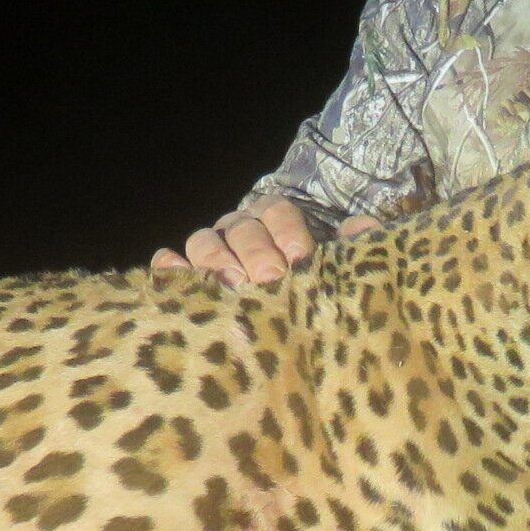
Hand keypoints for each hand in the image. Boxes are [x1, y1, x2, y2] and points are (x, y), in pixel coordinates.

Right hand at [151, 200, 373, 284]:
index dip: (287, 229)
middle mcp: (239, 229)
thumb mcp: (340, 264)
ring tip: (231, 286)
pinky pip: (171, 268)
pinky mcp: (188, 278)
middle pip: (241, 228)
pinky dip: (171, 270)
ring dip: (215, 261)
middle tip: (270, 280)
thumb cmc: (316, 284)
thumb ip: (355, 246)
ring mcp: (211, 251)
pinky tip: (176, 277)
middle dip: (255, 252)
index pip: (277, 210)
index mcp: (275, 219)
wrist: (292, 320)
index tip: (300, 256)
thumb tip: (358, 229)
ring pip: (203, 241)